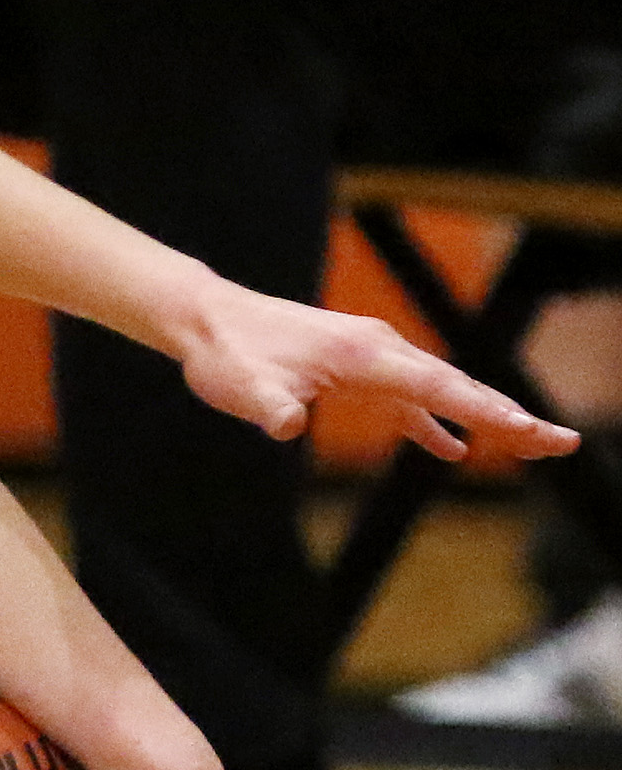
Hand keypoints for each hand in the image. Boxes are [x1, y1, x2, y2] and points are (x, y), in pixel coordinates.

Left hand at [175, 283, 579, 463]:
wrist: (207, 319)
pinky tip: (452, 450)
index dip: (489, 413)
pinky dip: (435, 421)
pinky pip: (408, 398)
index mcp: (364, 354)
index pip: (440, 389)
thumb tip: (286, 426)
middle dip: (510, 416)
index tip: (533, 432)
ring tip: (531, 444)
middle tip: (561, 444)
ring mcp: (370, 356)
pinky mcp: (354, 369)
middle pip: (457, 386)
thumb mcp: (243, 387)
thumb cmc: (227, 354)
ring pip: (440, 390)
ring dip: (484, 417)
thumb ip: (270, 408)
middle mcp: (378, 349)